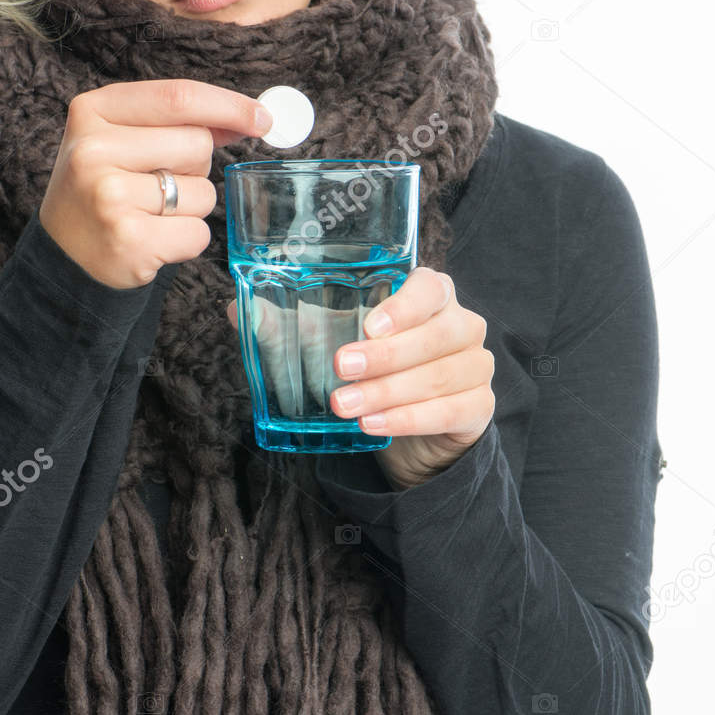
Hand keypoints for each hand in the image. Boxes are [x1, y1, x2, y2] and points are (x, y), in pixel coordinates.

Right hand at [39, 78, 271, 288]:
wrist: (63, 258)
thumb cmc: (103, 190)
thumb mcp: (123, 141)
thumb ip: (179, 123)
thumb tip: (252, 115)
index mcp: (92, 111)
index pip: (178, 96)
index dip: (229, 105)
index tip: (263, 118)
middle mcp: (94, 149)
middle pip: (197, 144)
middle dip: (195, 168)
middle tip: (156, 184)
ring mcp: (109, 195)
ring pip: (203, 192)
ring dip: (191, 208)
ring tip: (149, 215)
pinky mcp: (129, 240)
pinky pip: (198, 233)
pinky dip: (187, 241)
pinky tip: (153, 242)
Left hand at [225, 266, 494, 489]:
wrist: (409, 427)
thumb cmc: (370, 370)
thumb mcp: (329, 343)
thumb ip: (288, 323)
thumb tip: (236, 308)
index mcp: (432, 296)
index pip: (431, 286)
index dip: (406, 304)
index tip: (371, 323)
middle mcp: (462, 325)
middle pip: (436, 334)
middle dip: (386, 355)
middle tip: (341, 369)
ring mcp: (476, 366)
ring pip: (440, 375)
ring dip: (390, 392)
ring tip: (346, 407)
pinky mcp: (479, 407)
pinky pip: (449, 411)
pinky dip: (409, 419)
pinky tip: (375, 425)